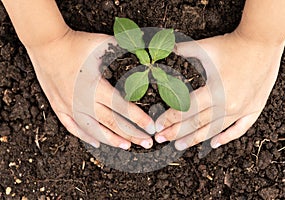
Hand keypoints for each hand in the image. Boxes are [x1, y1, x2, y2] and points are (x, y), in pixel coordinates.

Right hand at [26, 29, 154, 148]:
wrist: (46, 44)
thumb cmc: (76, 43)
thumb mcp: (103, 43)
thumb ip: (124, 49)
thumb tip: (142, 51)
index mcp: (97, 87)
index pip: (123, 108)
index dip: (139, 119)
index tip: (151, 128)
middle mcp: (84, 101)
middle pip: (112, 123)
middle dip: (131, 134)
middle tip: (146, 143)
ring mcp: (70, 107)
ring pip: (94, 130)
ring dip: (111, 140)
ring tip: (126, 146)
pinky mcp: (59, 107)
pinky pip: (73, 127)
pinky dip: (86, 137)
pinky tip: (96, 143)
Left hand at [154, 31, 284, 149]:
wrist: (262, 42)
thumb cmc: (232, 45)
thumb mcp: (204, 47)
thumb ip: (182, 50)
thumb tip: (165, 49)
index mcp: (214, 90)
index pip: (186, 110)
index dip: (170, 119)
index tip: (158, 127)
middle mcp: (228, 104)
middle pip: (197, 123)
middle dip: (176, 132)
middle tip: (161, 139)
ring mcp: (242, 109)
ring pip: (215, 130)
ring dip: (195, 139)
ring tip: (179, 145)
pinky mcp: (253, 109)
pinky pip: (239, 129)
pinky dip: (226, 137)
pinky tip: (214, 144)